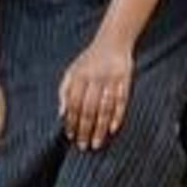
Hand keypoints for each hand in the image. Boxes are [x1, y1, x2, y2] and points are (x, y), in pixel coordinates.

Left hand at [58, 29, 134, 150]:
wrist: (113, 41)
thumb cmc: (89, 60)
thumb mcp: (72, 71)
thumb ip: (64, 91)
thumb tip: (60, 114)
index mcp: (79, 75)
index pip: (73, 103)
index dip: (71, 121)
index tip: (70, 136)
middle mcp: (94, 78)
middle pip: (88, 108)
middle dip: (84, 129)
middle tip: (83, 146)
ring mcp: (110, 79)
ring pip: (104, 108)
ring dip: (100, 128)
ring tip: (96, 144)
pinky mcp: (125, 80)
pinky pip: (121, 101)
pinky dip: (117, 116)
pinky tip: (112, 130)